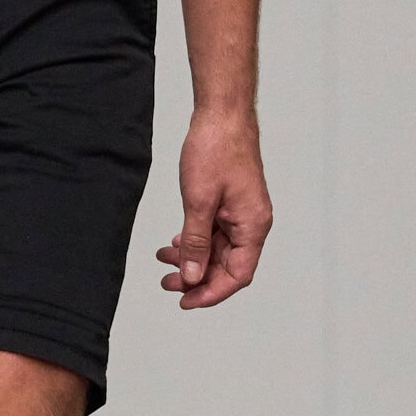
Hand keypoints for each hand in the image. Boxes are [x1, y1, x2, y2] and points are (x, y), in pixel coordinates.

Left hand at [157, 109, 272, 309]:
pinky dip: (194, 241)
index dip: (211, 293)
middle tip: (166, 283)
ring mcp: (241, 213)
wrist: (221, 114)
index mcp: (253, 225)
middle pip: (227, 266)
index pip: (237, 275)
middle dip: (197, 277)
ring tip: (163, 261)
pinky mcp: (230, 203)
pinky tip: (174, 242)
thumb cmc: (216, 150)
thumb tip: (193, 277)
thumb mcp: (198, 201)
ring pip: (217, 250)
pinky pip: (214, 233)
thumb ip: (195, 243)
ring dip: (192, 259)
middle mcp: (251, 223)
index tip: (185, 300)